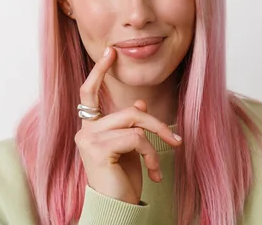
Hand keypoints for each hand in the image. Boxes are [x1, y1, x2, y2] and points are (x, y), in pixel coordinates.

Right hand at [74, 47, 182, 204]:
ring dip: (156, 142)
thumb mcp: (129, 150)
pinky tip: (152, 173)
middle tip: (176, 141)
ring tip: (160, 164)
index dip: (99, 71)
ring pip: (135, 122)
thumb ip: (130, 125)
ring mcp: (89, 139)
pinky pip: (136, 138)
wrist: (116, 209)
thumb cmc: (121, 181)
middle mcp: (85, 131)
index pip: (89, 92)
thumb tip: (139, 104)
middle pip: (128, 110)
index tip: (110, 52)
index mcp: (90, 128)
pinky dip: (150, 154)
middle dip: (156, 124)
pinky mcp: (98, 149)